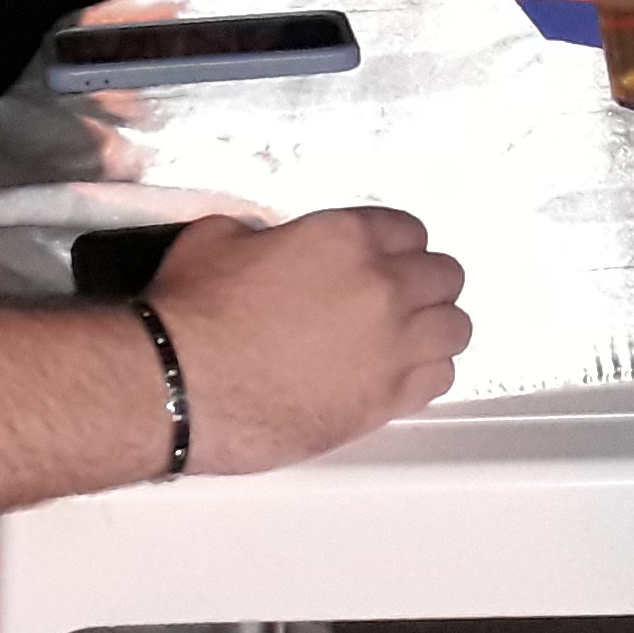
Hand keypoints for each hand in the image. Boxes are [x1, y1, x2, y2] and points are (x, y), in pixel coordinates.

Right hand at [142, 207, 471, 473]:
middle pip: (443, 277)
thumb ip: (265, 234)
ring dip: (433, 329)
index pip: (409, 230)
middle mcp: (383, 286)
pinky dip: (427, 374)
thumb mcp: (219, 238)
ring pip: (454, 328)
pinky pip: (440, 379)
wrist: (179, 383)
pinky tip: (401, 376)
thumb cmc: (191, 310)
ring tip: (407, 340)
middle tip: (395, 301)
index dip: (395, 246)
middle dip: (422, 284)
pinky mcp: (386, 401)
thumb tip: (268, 245)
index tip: (383, 261)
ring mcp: (391, 346)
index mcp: (346, 238)